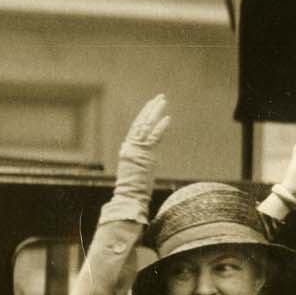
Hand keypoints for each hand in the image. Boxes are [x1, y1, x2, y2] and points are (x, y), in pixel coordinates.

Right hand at [113, 94, 170, 209]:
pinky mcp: (144, 155)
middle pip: (140, 122)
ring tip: (162, 101)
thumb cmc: (133, 189)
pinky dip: (160, 128)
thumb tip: (139, 158)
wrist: (128, 197)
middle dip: (150, 109)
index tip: (152, 106)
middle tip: (159, 98)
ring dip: (155, 112)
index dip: (145, 116)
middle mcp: (130, 146)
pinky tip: (167, 118)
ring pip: (145, 125)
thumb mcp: (135, 171)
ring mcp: (137, 150)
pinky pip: (153, 138)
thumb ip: (137, 160)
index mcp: (128, 149)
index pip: (137, 128)